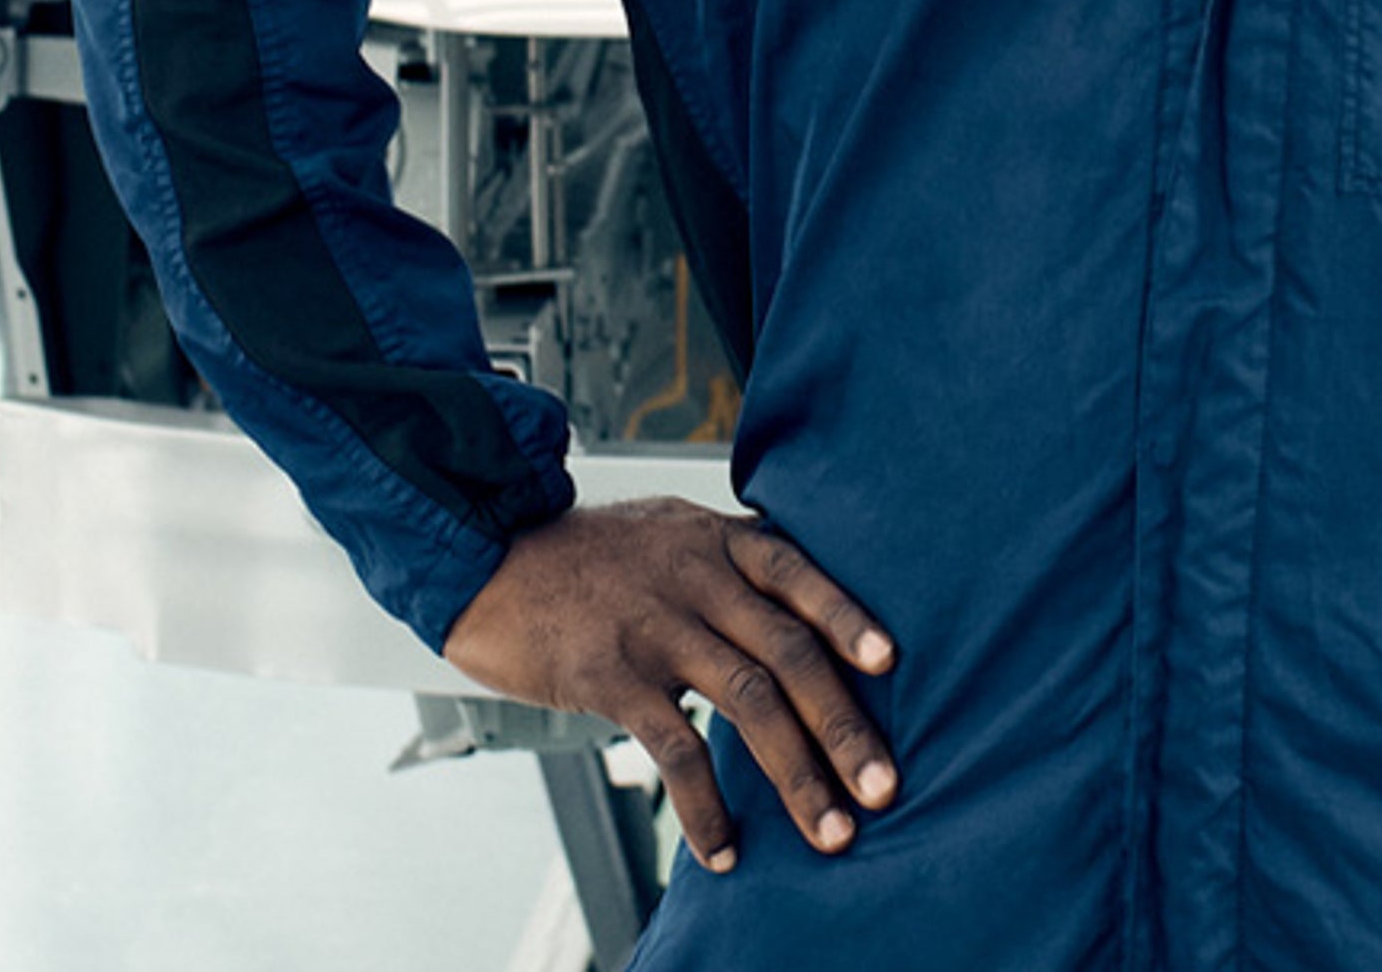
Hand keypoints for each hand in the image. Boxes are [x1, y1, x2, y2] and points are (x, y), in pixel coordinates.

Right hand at [440, 499, 898, 873]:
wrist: (489, 557)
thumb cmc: (592, 554)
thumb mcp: (673, 532)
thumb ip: (734, 564)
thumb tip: (802, 614)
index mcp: (719, 542)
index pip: (799, 574)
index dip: (848, 616)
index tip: (891, 662)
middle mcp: (697, 580)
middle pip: (789, 653)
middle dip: (844, 725)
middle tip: (884, 785)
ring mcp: (655, 628)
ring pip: (747, 703)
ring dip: (796, 774)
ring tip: (831, 830)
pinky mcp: (609, 676)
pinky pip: (672, 747)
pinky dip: (704, 804)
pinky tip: (724, 849)